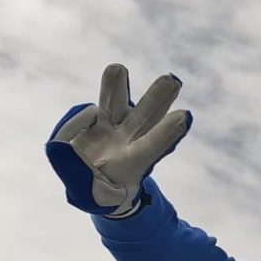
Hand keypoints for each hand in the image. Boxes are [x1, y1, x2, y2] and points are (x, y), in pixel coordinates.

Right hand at [46, 63, 191, 217]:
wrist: (94, 189)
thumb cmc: (94, 190)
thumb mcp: (85, 186)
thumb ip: (75, 162)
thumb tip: (84, 122)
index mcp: (131, 166)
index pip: (151, 147)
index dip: (167, 133)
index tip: (185, 116)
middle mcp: (128, 145)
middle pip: (145, 119)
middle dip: (158, 100)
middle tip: (174, 80)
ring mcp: (115, 132)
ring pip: (126, 105)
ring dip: (136, 87)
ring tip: (156, 71)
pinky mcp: (101, 122)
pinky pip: (107, 102)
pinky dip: (112, 88)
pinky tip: (118, 70)